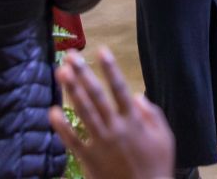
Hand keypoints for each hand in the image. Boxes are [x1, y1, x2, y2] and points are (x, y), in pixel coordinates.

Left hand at [49, 49, 174, 178]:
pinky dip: (62, 127)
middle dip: (83, 73)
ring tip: (61, 73)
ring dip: (71, 91)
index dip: (110, 69)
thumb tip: (137, 95)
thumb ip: (152, 114)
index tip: (102, 51)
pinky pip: (72, 140)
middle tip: (71, 56)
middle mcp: (116, 127)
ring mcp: (101, 143)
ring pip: (83, 112)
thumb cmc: (157, 166)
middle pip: (97, 95)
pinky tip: (52, 112)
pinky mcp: (89, 159)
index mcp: (134, 120)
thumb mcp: (165, 137)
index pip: (120, 88)